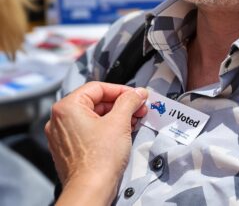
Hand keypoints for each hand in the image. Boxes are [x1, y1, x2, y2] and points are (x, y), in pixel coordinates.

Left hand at [45, 81, 147, 204]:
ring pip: (94, 116)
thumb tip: (138, 93)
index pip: (98, 88)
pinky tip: (122, 130)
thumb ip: (129, 101)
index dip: (121, 90)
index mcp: (67, 107)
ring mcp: (64, 134)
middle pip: (96, 102)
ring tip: (134, 120)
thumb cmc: (99, 160)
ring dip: (116, 116)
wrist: (91, 191)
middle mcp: (60, 119)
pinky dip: (107, 127)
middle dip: (121, 104)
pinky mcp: (70, 147)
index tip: (136, 95)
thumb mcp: (119, 122)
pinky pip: (90, 129)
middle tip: (138, 108)